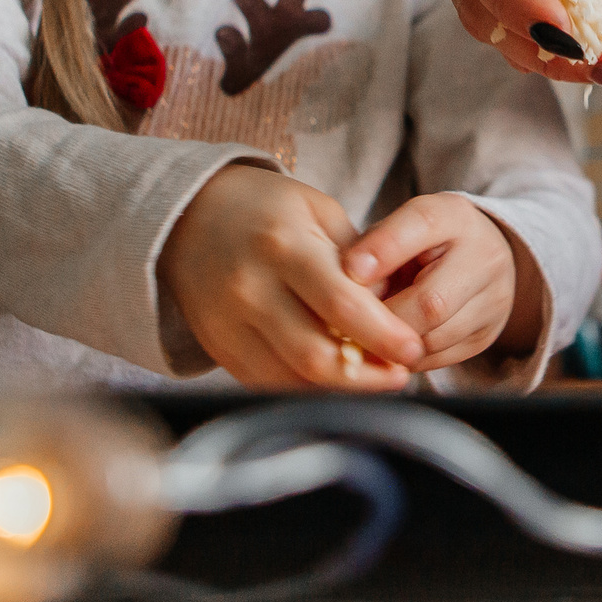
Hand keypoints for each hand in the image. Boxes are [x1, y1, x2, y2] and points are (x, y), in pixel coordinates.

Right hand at [159, 165, 425, 390]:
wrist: (188, 217)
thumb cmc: (268, 211)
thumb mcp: (319, 211)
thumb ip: (359, 261)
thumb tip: (393, 313)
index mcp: (284, 246)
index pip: (342, 305)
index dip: (383, 336)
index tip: (413, 350)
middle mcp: (250, 289)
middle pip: (315, 355)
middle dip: (367, 376)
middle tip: (400, 374)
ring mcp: (228, 323)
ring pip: (291, 379)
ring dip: (340, 390)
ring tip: (374, 379)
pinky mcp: (217, 347)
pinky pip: (267, 383)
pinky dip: (305, 389)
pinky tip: (333, 381)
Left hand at [343, 194, 546, 370]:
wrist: (480, 259)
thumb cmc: (423, 242)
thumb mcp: (399, 228)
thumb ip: (373, 246)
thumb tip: (345, 282)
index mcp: (455, 216)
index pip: (422, 223)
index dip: (383, 249)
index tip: (351, 270)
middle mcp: (485, 257)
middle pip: (432, 302)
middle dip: (385, 316)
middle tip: (350, 322)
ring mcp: (493, 301)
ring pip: (433, 339)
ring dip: (392, 342)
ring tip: (367, 333)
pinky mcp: (486, 336)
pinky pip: (437, 359)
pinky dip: (405, 356)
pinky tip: (390, 345)